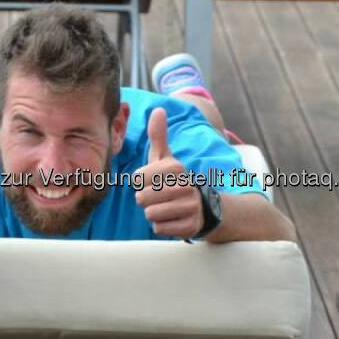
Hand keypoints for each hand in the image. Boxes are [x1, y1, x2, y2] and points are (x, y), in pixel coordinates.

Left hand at [134, 108, 202, 238]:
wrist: (201, 206)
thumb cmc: (173, 180)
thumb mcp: (165, 158)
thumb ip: (158, 136)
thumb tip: (158, 109)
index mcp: (175, 167)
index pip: (137, 179)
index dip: (140, 183)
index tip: (152, 182)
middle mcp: (184, 185)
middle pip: (142, 198)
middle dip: (145, 200)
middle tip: (158, 197)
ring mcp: (189, 206)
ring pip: (150, 214)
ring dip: (152, 214)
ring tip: (164, 207)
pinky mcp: (190, 226)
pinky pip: (160, 228)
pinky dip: (161, 226)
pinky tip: (171, 219)